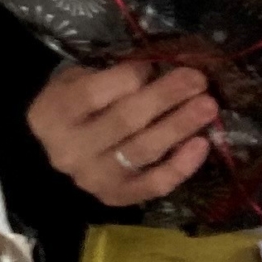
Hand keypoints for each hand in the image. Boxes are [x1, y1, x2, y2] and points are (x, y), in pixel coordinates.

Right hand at [26, 58, 217, 205]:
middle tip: (197, 80)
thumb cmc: (73, 106)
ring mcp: (94, 178)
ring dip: (180, 126)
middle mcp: (70, 150)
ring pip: (143, 151)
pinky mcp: (116, 197)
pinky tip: (202, 144)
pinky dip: (181, 166)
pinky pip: (154, 184)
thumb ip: (108, 76)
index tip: (155, 64)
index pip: (93, 93)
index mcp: (53, 113)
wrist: (58, 150)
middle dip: (165, 97)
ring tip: (207, 106)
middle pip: (125, 120)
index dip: (129, 77)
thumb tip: (161, 69)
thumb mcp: (75, 80)